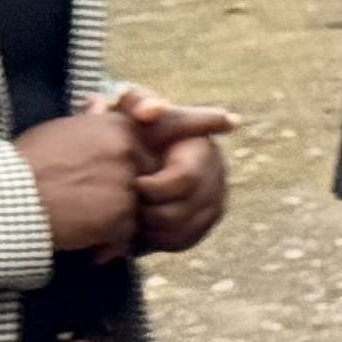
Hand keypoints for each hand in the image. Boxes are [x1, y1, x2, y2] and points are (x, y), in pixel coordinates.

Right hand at [16, 106, 141, 258]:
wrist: (6, 196)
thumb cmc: (27, 163)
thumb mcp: (58, 130)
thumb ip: (89, 120)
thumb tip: (99, 100)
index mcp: (118, 126)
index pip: (146, 147)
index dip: (127, 167)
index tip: (109, 177)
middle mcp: (129, 150)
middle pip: (147, 176)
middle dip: (124, 193)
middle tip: (92, 203)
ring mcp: (127, 182)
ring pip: (138, 205)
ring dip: (117, 218)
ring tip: (86, 222)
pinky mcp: (120, 214)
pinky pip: (128, 232)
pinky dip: (111, 241)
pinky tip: (89, 241)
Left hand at [110, 85, 233, 256]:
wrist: (133, 155)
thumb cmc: (130, 129)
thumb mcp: (129, 108)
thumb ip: (136, 101)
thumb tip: (154, 110)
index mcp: (200, 148)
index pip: (185, 179)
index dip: (157, 189)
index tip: (135, 186)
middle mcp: (216, 173)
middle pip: (183, 211)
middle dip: (149, 212)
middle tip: (125, 205)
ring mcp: (215, 198)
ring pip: (183, 229)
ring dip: (151, 228)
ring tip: (127, 218)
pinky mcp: (207, 219)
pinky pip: (184, 240)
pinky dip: (157, 240)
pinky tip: (137, 229)